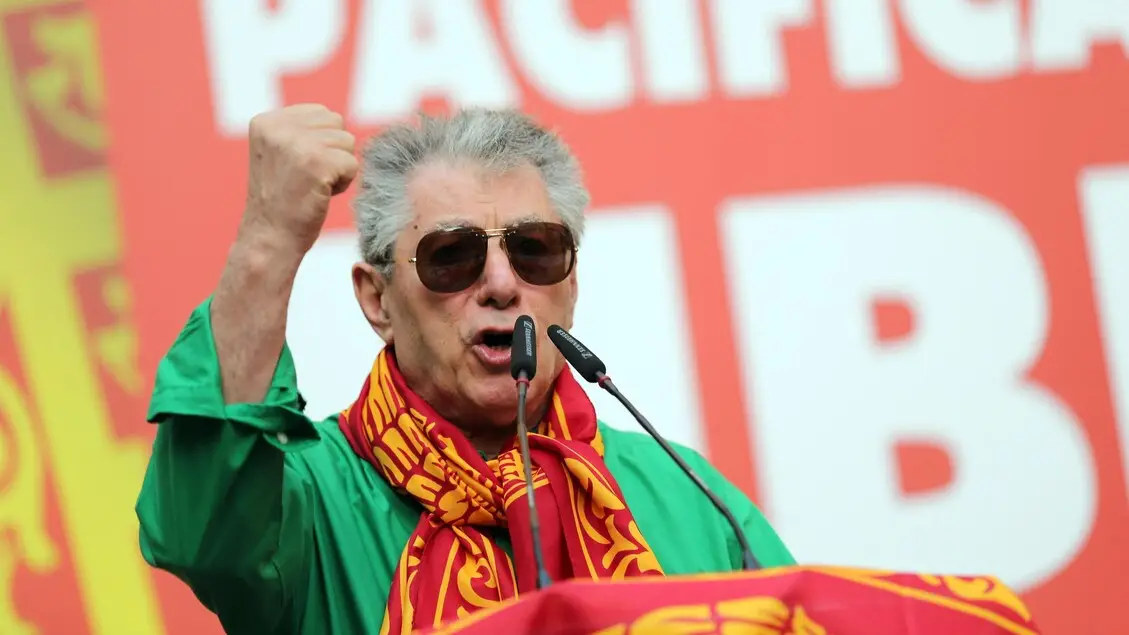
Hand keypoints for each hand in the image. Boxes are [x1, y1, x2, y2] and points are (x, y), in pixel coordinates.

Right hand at [240, 103, 358, 257]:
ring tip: (312, 186)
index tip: (298, 168)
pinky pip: (353, 164)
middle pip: (337, 123)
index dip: (320, 143)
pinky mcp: (317, 162)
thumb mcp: (278, 154)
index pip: (320, 113)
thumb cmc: (280, 202)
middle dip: (332, 152)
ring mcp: (297, 143)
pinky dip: (344, 183)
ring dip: (338, 168)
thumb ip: (298, 131)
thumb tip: (335, 119)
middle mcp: (278, 127)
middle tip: (307, 178)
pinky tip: (320, 195)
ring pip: (347, 142)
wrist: (270, 238)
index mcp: (266, 121)